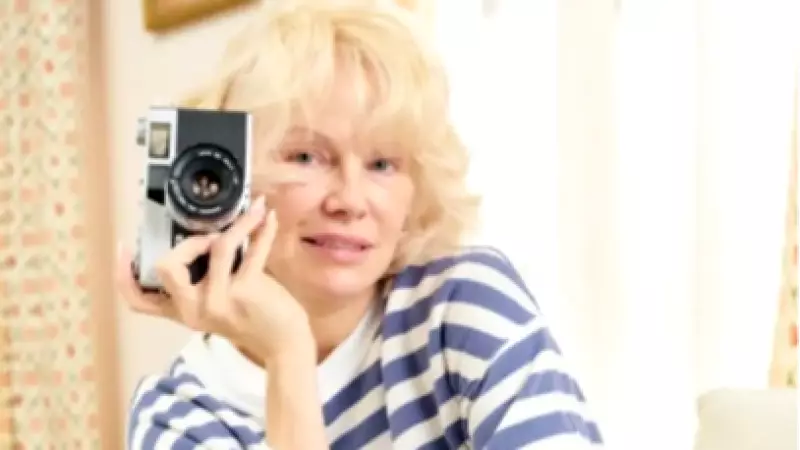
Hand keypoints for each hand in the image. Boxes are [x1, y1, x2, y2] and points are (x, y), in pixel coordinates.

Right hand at [116, 196, 313, 364]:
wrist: (284, 345)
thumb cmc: (252, 318)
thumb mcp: (217, 305)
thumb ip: (203, 280)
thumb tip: (205, 233)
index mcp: (182, 311)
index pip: (138, 300)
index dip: (123, 274)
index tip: (122, 247)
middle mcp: (194, 309)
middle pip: (168, 267)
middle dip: (189, 243)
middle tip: (211, 239)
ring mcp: (219, 301)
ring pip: (218, 248)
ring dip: (235, 226)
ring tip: (248, 217)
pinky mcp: (246, 292)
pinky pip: (251, 249)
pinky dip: (259, 228)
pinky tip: (267, 215)